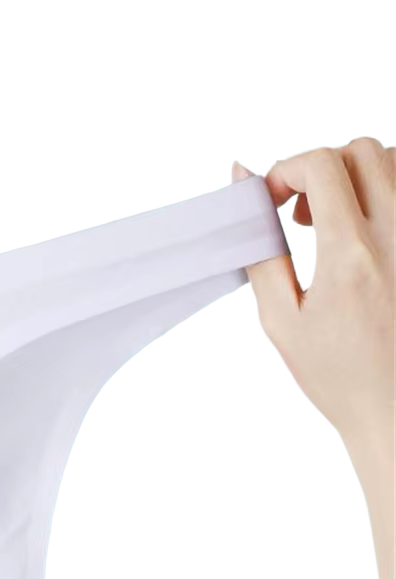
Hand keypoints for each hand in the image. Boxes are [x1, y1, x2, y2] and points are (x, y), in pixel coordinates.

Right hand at [230, 139, 394, 447]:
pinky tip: (368, 234)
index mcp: (351, 257)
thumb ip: (261, 255)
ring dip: (356, 178)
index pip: (322, 165)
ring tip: (334, 223)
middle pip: (363, 150)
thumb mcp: (281, 322)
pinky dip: (385, 198)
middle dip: (321, 167)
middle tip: (300, 210)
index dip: (286, 169)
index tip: (271, 198)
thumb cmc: (340, 378)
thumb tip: (246, 196)